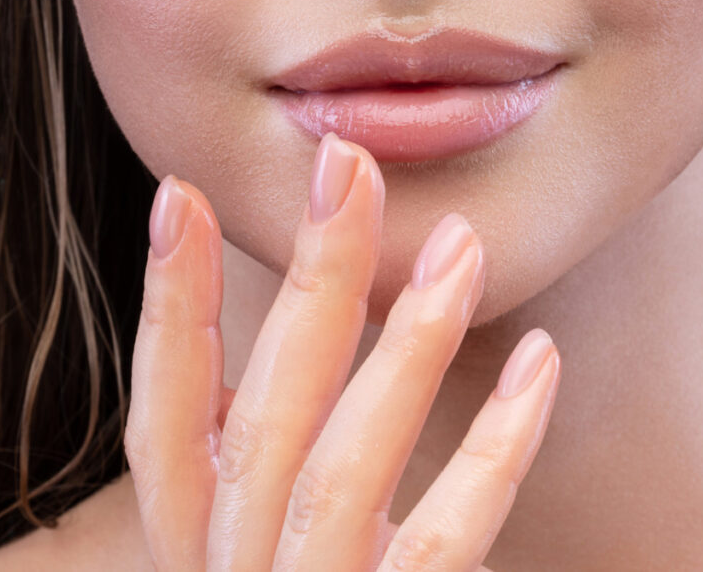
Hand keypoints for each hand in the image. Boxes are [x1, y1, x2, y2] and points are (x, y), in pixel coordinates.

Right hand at [124, 132, 561, 570]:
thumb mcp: (257, 535)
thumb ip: (264, 457)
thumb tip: (303, 321)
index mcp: (198, 541)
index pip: (164, 420)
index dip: (168, 308)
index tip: (180, 195)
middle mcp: (237, 568)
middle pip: (265, 417)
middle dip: (307, 284)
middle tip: (349, 170)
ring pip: (344, 465)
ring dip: (405, 344)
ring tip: (459, 245)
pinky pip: (447, 538)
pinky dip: (493, 448)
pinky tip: (538, 362)